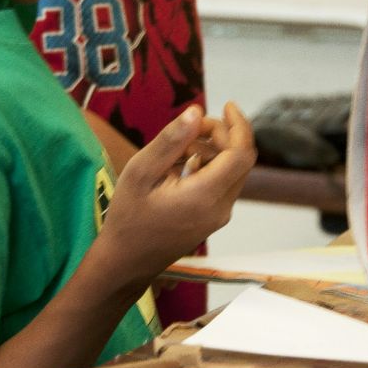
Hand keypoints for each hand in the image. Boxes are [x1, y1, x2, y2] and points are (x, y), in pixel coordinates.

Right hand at [102, 104, 255, 279]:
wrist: (125, 263)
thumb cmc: (128, 218)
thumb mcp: (140, 172)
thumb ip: (170, 141)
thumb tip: (196, 111)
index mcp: (205, 196)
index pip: (241, 154)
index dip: (239, 125)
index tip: (227, 104)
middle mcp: (221, 208)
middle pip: (239, 160)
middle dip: (222, 134)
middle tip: (188, 127)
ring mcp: (219, 216)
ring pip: (231, 171)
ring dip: (212, 150)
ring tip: (176, 148)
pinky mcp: (213, 219)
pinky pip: (221, 184)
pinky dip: (207, 166)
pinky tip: (178, 166)